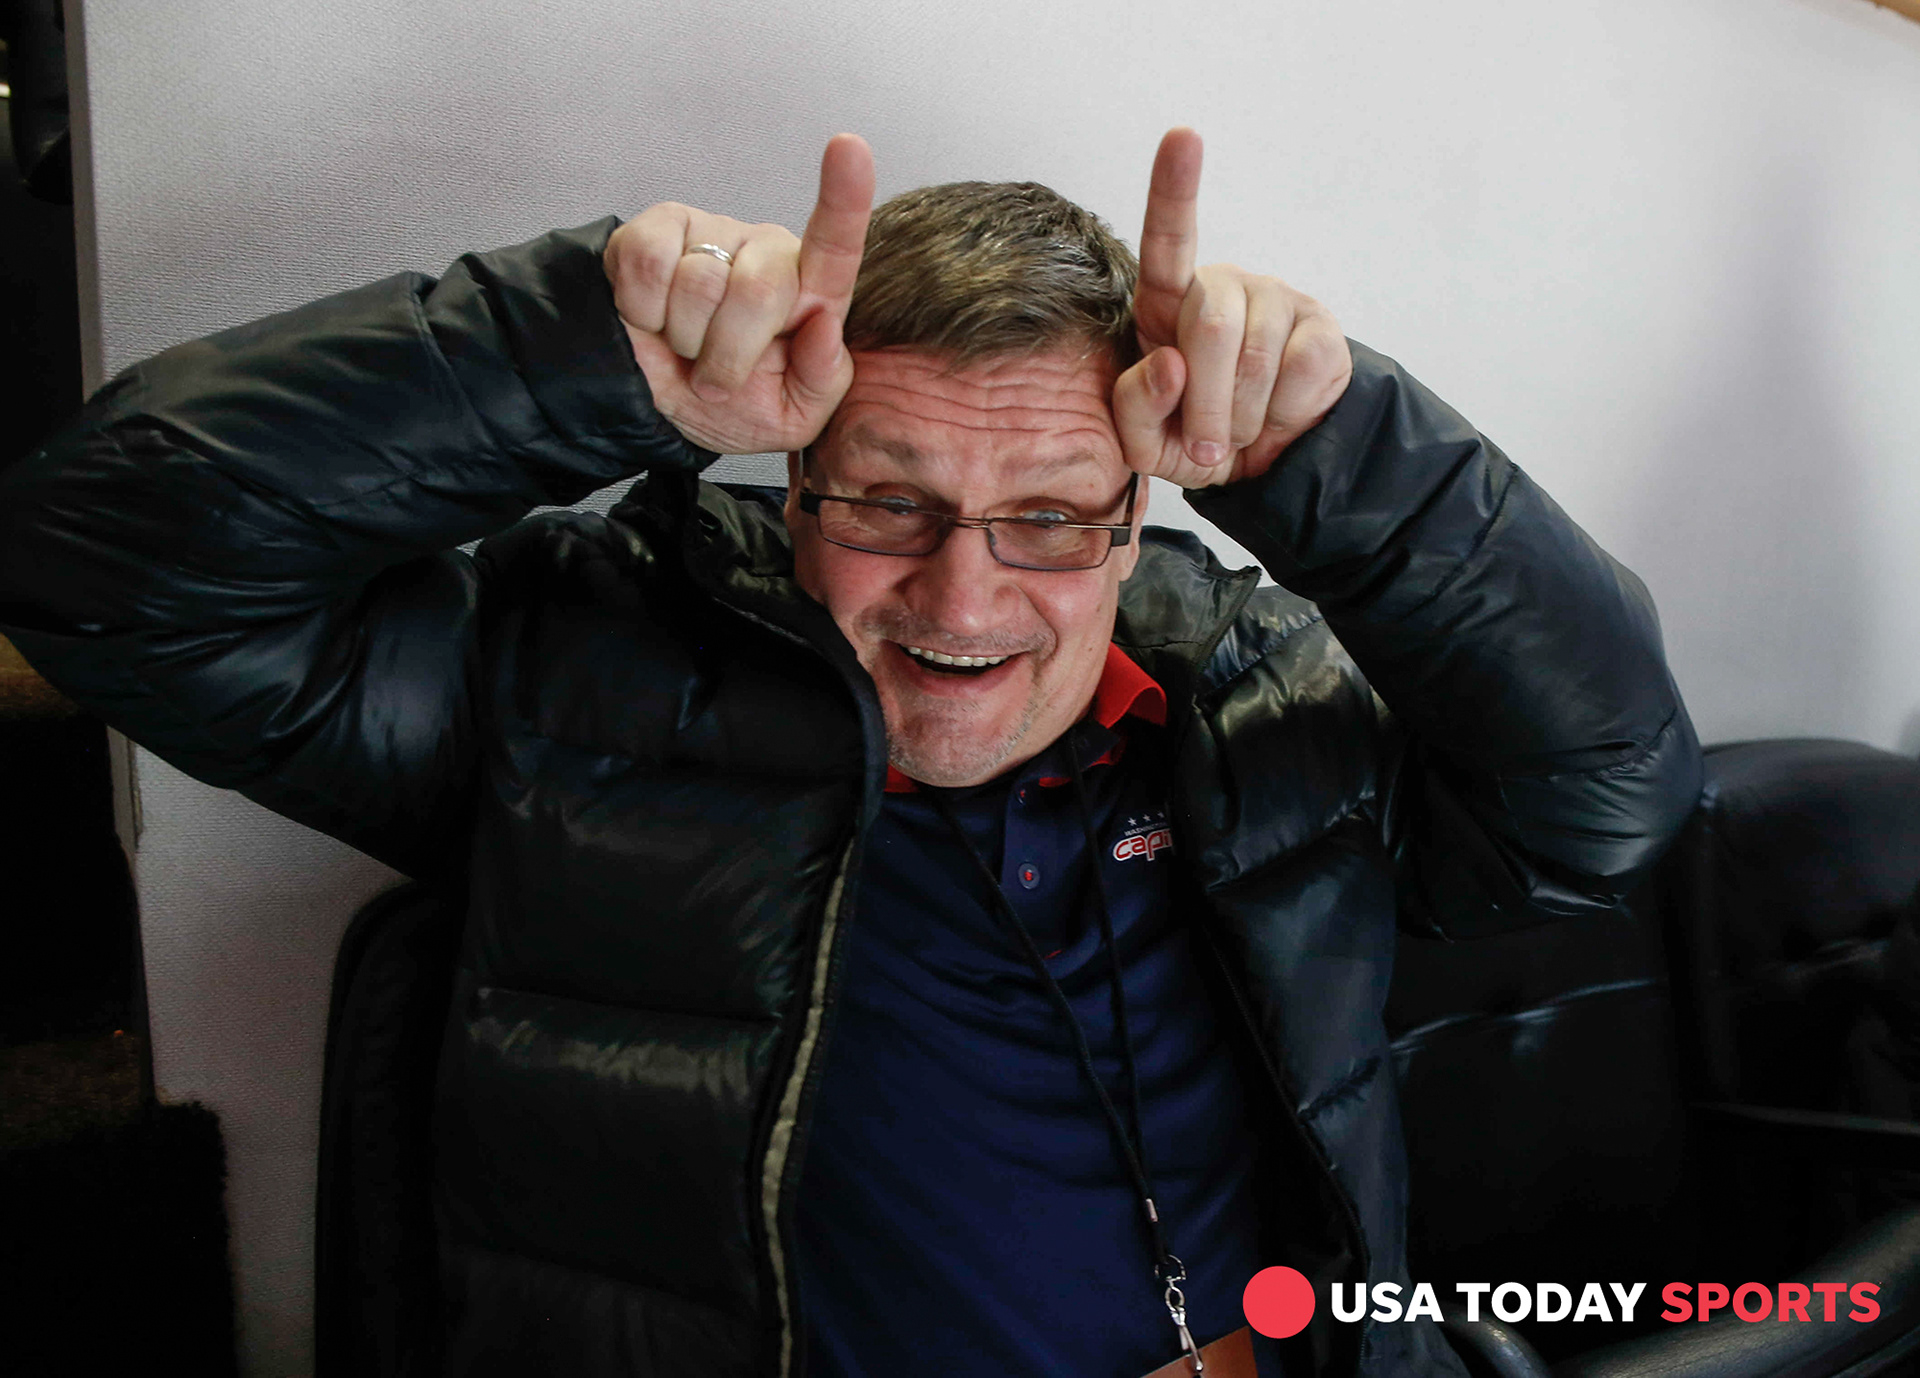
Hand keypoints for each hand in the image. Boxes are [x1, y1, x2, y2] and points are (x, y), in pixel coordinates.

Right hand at [605, 134, 874, 454]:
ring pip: (698, 283)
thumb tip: (825, 326)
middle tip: (716, 376)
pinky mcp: (653, 230)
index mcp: (810, 292)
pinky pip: (647, 263)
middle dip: (729, 355)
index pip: (835, 243)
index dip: (844, 197)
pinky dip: (643, 311)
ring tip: (685, 345)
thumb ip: (822, 380)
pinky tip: (652, 319)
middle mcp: (764, 252)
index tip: (851, 148)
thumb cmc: (735, 405)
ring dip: (684, 339)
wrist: (660, 411)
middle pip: (758, 289)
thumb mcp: (792, 416)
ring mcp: (710, 234)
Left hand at [1112, 128, 1352, 488]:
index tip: (1183, 136)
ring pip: (1255, 359)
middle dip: (1206, 406)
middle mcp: (1222, 286)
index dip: (1175, 189)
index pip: (1167, 241)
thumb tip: (1169, 363)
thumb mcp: (1146, 442)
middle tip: (1209, 446)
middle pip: (1211, 328)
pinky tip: (1277, 414)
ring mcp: (1276, 299)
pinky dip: (1282, 414)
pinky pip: (1300, 373)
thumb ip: (1134, 407)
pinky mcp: (1321, 327)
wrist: (1264, 466)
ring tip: (1239, 432)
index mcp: (1166, 303)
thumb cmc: (1192, 440)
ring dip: (1242, 418)